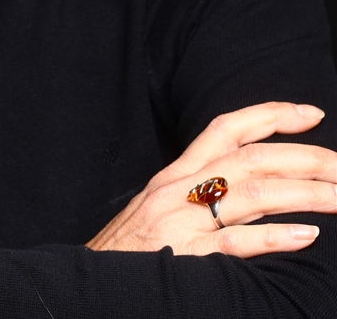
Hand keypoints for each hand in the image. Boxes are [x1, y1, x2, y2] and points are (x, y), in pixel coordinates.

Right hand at [87, 101, 336, 255]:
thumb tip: (249, 190)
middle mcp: (178, 188)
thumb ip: (195, 195)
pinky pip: (235, 241)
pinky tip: (306, 235)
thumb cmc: (126, 254)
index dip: (270, 116)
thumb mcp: (157, 211)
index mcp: (173, 175)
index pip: (226, 129)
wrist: (86, 285)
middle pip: (249, 158)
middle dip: (304, 157)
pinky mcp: (185, 257)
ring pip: (251, 192)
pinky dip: (273, 236)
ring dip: (303, 193)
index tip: (311, 113)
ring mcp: (181, 220)